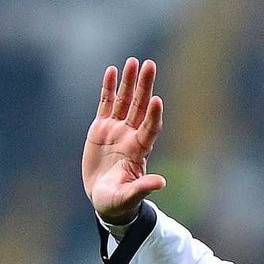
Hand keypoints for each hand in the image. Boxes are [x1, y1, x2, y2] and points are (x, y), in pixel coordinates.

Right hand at [83, 57, 166, 223]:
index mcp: (139, 151)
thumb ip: (143, 187)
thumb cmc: (119, 201)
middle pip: (140, 106)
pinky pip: (106, 104)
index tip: (157, 100)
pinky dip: (109, 88)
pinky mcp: (101, 128)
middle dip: (144, 86)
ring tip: (133, 62)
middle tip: (149, 65)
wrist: (105, 199)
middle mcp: (131, 136)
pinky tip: (112, 71)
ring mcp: (117, 130)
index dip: (153, 115)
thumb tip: (162, 183)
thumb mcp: (128, 197)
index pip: (149, 128)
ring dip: (129, 82)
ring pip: (125, 101)